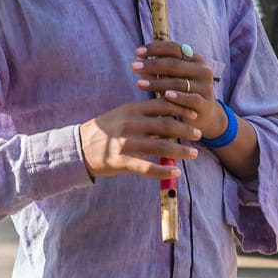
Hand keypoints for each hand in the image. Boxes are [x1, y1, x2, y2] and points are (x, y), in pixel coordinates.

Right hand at [79, 100, 201, 180]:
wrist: (79, 147)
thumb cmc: (106, 129)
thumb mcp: (122, 113)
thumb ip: (144, 112)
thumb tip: (170, 112)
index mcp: (131, 109)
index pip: (162, 105)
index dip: (181, 109)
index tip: (195, 113)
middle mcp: (130, 124)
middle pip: (165, 125)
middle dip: (185, 129)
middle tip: (199, 133)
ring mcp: (125, 143)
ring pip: (160, 146)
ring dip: (180, 150)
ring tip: (194, 153)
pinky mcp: (121, 162)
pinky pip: (147, 167)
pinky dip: (163, 170)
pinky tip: (176, 172)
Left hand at [133, 41, 226, 140]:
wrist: (202, 116)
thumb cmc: (182, 93)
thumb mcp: (171, 79)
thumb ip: (156, 71)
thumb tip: (137, 60)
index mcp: (195, 59)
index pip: (174, 48)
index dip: (155, 48)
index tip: (137, 52)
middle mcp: (203, 70)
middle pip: (174, 64)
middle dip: (151, 65)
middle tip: (133, 66)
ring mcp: (205, 86)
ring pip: (179, 82)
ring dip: (157, 83)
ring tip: (139, 84)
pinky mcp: (205, 103)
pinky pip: (190, 98)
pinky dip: (178, 97)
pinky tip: (165, 96)